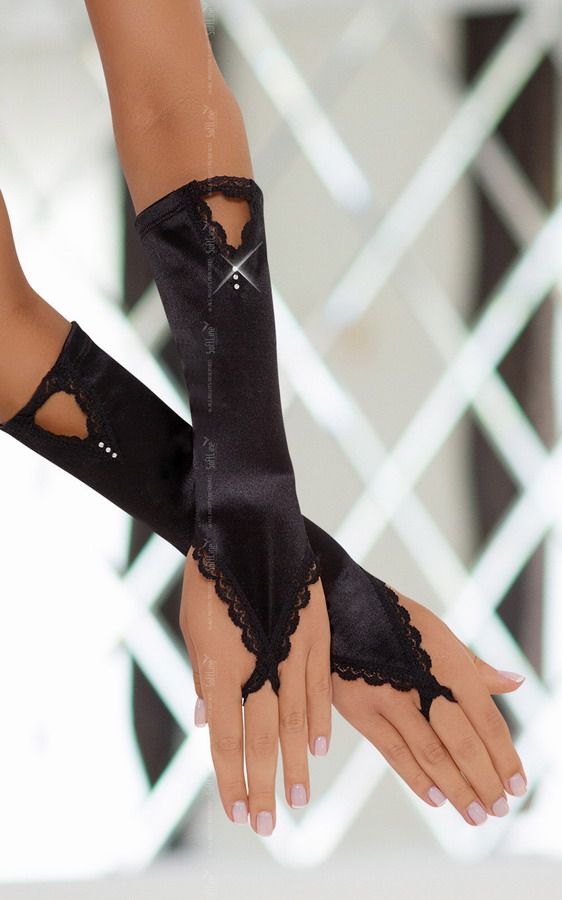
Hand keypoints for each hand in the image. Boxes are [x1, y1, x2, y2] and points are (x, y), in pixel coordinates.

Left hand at [180, 548, 331, 834]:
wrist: (246, 526)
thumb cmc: (211, 577)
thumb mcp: (194, 627)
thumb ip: (203, 676)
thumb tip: (203, 718)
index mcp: (221, 665)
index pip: (226, 737)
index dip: (231, 777)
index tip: (237, 812)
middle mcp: (260, 664)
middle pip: (264, 737)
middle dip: (265, 784)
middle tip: (269, 825)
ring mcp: (291, 650)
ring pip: (296, 718)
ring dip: (297, 762)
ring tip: (300, 798)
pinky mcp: (314, 633)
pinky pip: (319, 685)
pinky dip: (320, 718)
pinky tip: (321, 746)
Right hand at [332, 588, 526, 825]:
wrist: (339, 606)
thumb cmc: (397, 621)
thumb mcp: (439, 634)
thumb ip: (476, 667)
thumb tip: (516, 683)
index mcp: (448, 663)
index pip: (486, 719)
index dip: (504, 756)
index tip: (518, 785)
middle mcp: (422, 682)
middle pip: (463, 743)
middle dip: (484, 780)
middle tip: (498, 808)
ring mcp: (389, 698)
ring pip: (431, 754)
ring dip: (457, 790)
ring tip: (474, 814)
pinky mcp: (360, 710)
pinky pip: (394, 752)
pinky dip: (417, 778)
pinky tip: (437, 799)